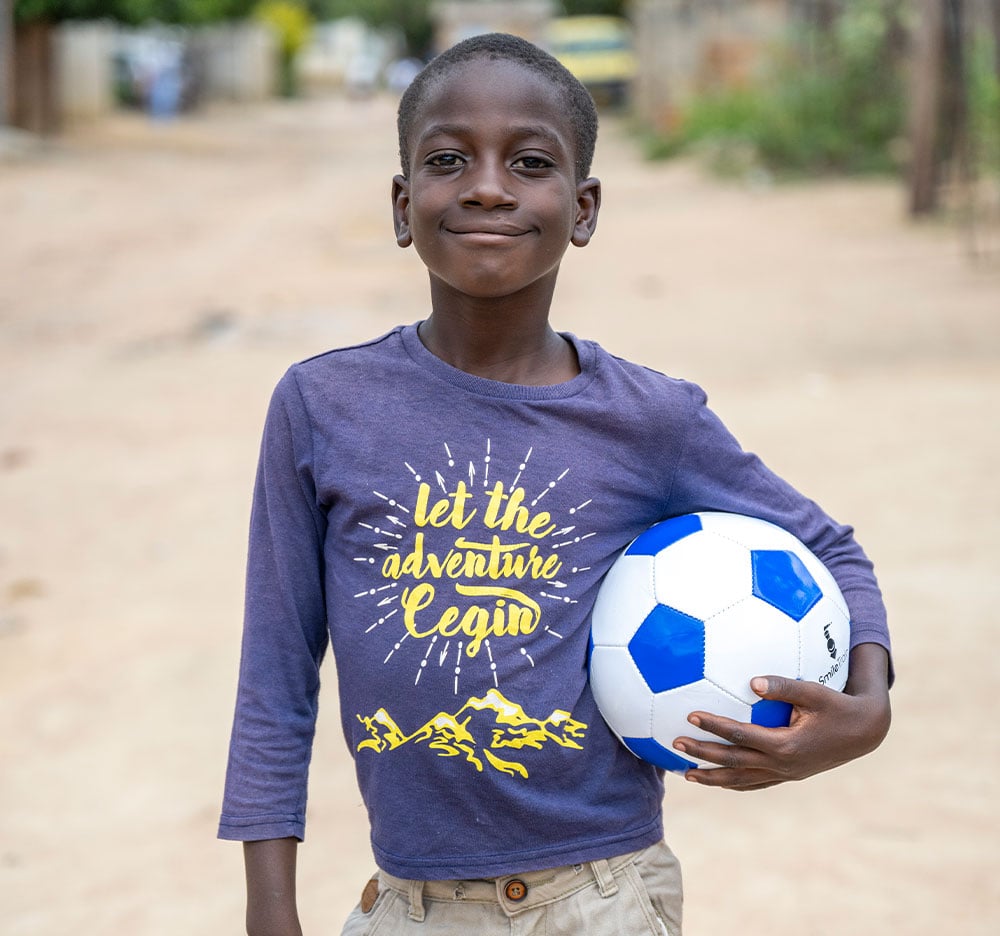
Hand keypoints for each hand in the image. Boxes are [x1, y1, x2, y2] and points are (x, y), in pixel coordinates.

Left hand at [673, 643, 890, 790]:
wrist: (864, 731)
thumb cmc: (838, 704)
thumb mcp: (814, 691)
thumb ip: (783, 685)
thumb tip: (752, 681)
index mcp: (785, 744)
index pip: (740, 736)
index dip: (714, 726)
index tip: (690, 715)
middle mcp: (782, 764)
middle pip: (733, 762)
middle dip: (702, 755)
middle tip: (675, 744)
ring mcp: (786, 773)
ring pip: (741, 780)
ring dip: (713, 777)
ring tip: (686, 775)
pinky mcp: (790, 775)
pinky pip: (756, 783)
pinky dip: (734, 783)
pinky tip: (718, 780)